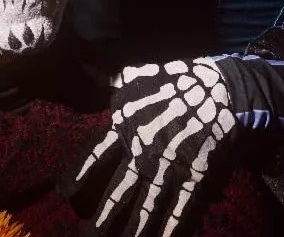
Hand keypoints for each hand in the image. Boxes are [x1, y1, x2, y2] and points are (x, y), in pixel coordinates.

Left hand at [68, 58, 236, 236]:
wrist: (219, 88)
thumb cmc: (174, 80)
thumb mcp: (134, 74)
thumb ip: (105, 76)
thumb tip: (82, 64)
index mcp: (124, 125)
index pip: (95, 156)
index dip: (79, 176)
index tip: (64, 194)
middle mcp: (142, 151)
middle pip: (118, 191)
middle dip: (103, 218)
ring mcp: (169, 166)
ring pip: (146, 207)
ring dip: (133, 231)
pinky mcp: (194, 176)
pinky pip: (180, 209)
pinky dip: (171, 230)